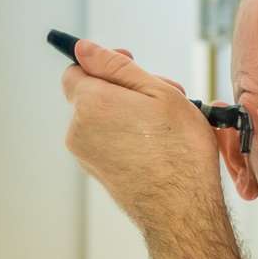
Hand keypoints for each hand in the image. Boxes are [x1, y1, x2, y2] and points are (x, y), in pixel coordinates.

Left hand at [58, 39, 222, 227]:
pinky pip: (107, 141)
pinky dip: (128, 136)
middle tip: (167, 95)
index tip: (130, 63)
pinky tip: (158, 144)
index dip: (102, 63)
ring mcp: (86, 155)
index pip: (75, 70)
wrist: (182, 209)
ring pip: (102, 119)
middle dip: (125, 89)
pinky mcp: (97, 173)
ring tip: (167, 124)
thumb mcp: (157, 91)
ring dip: (130, 113)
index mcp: (91, 103)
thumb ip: (115, 66)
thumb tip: (81, 48)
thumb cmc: (179, 149)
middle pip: (93, 94)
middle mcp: (79, 130)